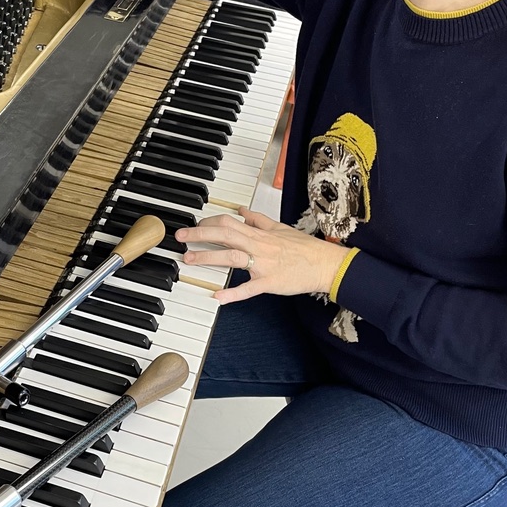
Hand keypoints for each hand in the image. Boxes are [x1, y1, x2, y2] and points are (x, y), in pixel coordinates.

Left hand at [176, 207, 348, 304]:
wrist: (325, 264)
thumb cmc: (304, 248)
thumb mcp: (280, 228)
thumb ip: (258, 219)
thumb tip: (242, 210)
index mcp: (260, 233)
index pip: (229, 222)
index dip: (208, 222)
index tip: (195, 226)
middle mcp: (259, 245)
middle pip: (225, 234)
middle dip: (200, 234)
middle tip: (181, 237)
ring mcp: (263, 264)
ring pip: (232, 257)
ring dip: (208, 257)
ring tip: (189, 259)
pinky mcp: (270, 282)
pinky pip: (250, 288)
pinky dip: (233, 293)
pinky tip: (218, 296)